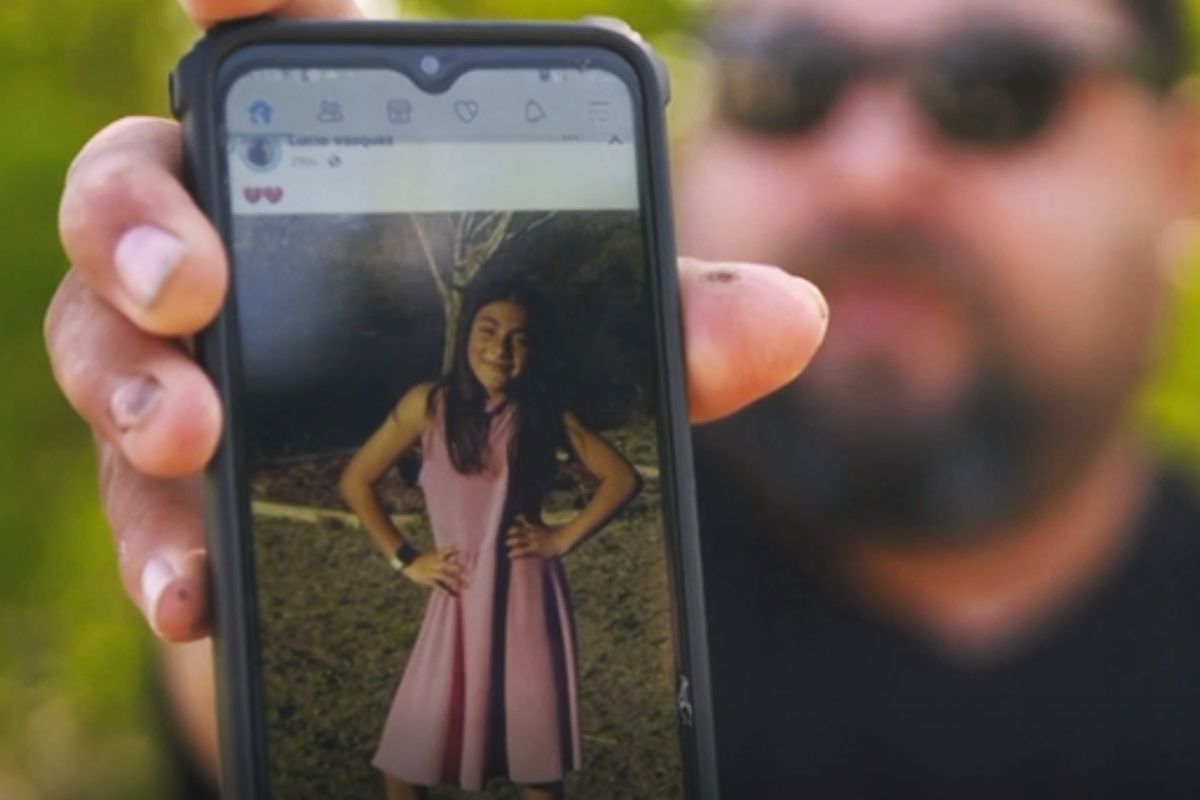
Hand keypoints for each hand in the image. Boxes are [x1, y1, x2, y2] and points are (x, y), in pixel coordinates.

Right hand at [44, 0, 828, 642]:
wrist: (424, 478)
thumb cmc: (487, 351)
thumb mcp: (577, 323)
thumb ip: (662, 310)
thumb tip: (792, 319)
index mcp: (327, 159)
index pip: (273, 42)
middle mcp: (227, 229)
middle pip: (136, 183)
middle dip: (143, 222)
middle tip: (194, 281)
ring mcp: (181, 349)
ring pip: (99, 334)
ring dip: (134, 386)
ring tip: (190, 437)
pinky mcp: (172, 467)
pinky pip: (136, 490)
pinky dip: (157, 542)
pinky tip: (192, 594)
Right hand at [401, 547, 466, 594]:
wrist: (409, 563)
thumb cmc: (426, 559)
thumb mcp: (436, 553)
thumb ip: (447, 553)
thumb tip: (458, 549)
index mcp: (438, 556)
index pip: (448, 551)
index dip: (456, 553)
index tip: (464, 555)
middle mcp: (437, 563)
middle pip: (451, 566)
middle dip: (461, 571)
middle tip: (470, 576)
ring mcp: (433, 572)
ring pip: (446, 577)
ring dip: (456, 582)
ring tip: (464, 586)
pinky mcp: (428, 580)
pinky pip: (437, 586)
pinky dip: (444, 590)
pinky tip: (450, 595)